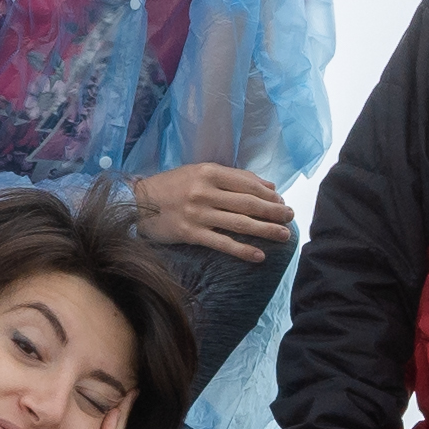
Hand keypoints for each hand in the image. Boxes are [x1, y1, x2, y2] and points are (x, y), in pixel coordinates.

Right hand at [131, 161, 294, 263]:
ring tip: (284, 235)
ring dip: (266, 230)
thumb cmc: (172, 186)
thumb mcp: (199, 172)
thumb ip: (233, 177)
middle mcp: (205, 191)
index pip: (247, 183)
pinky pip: (222, 243)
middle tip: (290, 217)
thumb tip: (269, 185)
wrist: (137, 202)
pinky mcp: (190, 233)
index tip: (282, 201)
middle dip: (274, 211)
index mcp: (209, 172)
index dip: (269, 194)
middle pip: (248, 203)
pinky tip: (259, 255)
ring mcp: (198, 213)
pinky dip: (242, 250)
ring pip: (240, 223)